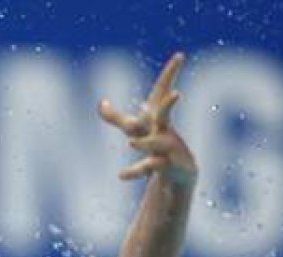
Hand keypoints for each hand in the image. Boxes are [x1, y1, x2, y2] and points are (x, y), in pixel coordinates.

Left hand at [99, 52, 195, 186]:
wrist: (179, 172)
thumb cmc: (156, 143)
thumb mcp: (135, 129)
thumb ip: (116, 117)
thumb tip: (101, 103)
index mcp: (158, 116)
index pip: (163, 91)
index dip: (170, 73)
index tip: (180, 55)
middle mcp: (164, 129)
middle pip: (165, 114)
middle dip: (169, 103)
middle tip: (177, 94)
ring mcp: (167, 148)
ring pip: (155, 144)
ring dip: (144, 143)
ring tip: (130, 143)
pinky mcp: (166, 166)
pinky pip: (148, 168)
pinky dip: (133, 171)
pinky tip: (121, 176)